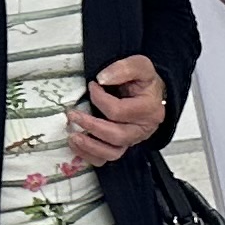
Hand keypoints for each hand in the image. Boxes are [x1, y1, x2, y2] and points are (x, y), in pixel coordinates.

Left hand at [66, 53, 166, 168]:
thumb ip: (124, 68)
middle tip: (72, 115)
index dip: (99, 99)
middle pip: (116, 136)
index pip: (119, 111)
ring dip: (89, 146)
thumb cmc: (143, 81)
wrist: (151, 93)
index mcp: (149, 110)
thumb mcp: (140, 65)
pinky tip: (76, 144)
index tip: (91, 86)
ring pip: (112, 153)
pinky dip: (90, 155)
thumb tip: (102, 79)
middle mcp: (143, 129)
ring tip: (72, 136)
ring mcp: (132, 140)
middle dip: (91, 126)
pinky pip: (106, 159)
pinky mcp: (122, 146)